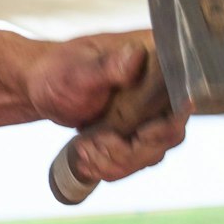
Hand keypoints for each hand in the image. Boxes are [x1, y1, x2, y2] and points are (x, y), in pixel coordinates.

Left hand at [29, 31, 187, 183]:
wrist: (42, 88)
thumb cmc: (58, 71)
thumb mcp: (78, 69)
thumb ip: (106, 66)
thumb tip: (134, 57)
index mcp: (156, 57)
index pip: (181, 94)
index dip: (166, 122)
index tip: (140, 134)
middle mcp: (162, 87)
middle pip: (171, 132)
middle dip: (131, 149)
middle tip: (94, 142)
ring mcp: (152, 113)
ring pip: (153, 153)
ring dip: (115, 160)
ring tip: (83, 148)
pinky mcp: (139, 134)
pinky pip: (136, 161)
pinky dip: (110, 166)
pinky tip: (86, 156)